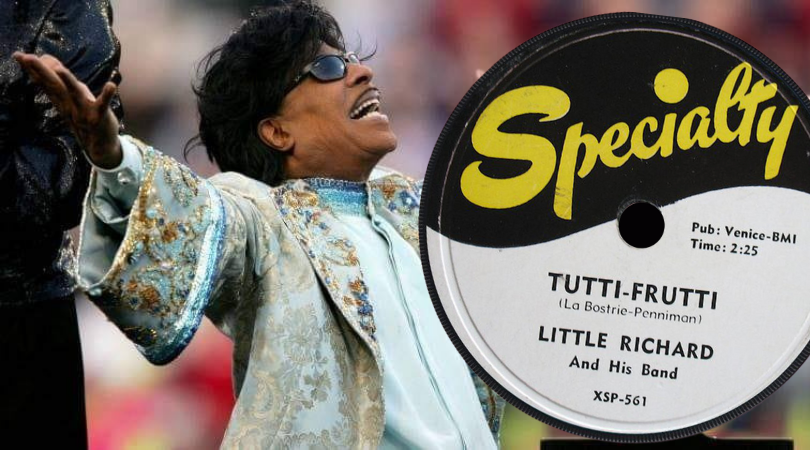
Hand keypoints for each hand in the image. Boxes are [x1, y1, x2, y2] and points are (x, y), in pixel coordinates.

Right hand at [13, 52, 121, 168]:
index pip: (45, 82)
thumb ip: (59, 82)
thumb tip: (47, 62)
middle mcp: (69, 104)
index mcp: (61, 100)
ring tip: (60, 69)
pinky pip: (103, 105)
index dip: (33, 69)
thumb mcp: (68, 99)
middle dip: (40, 70)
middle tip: (26, 57)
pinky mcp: (99, 116)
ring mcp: (84, 111)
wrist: (99, 146)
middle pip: (54, 85)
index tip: (19, 55)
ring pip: (74, 94)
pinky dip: (107, 95)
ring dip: (68, 81)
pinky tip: (111, 85)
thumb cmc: (83, 117)